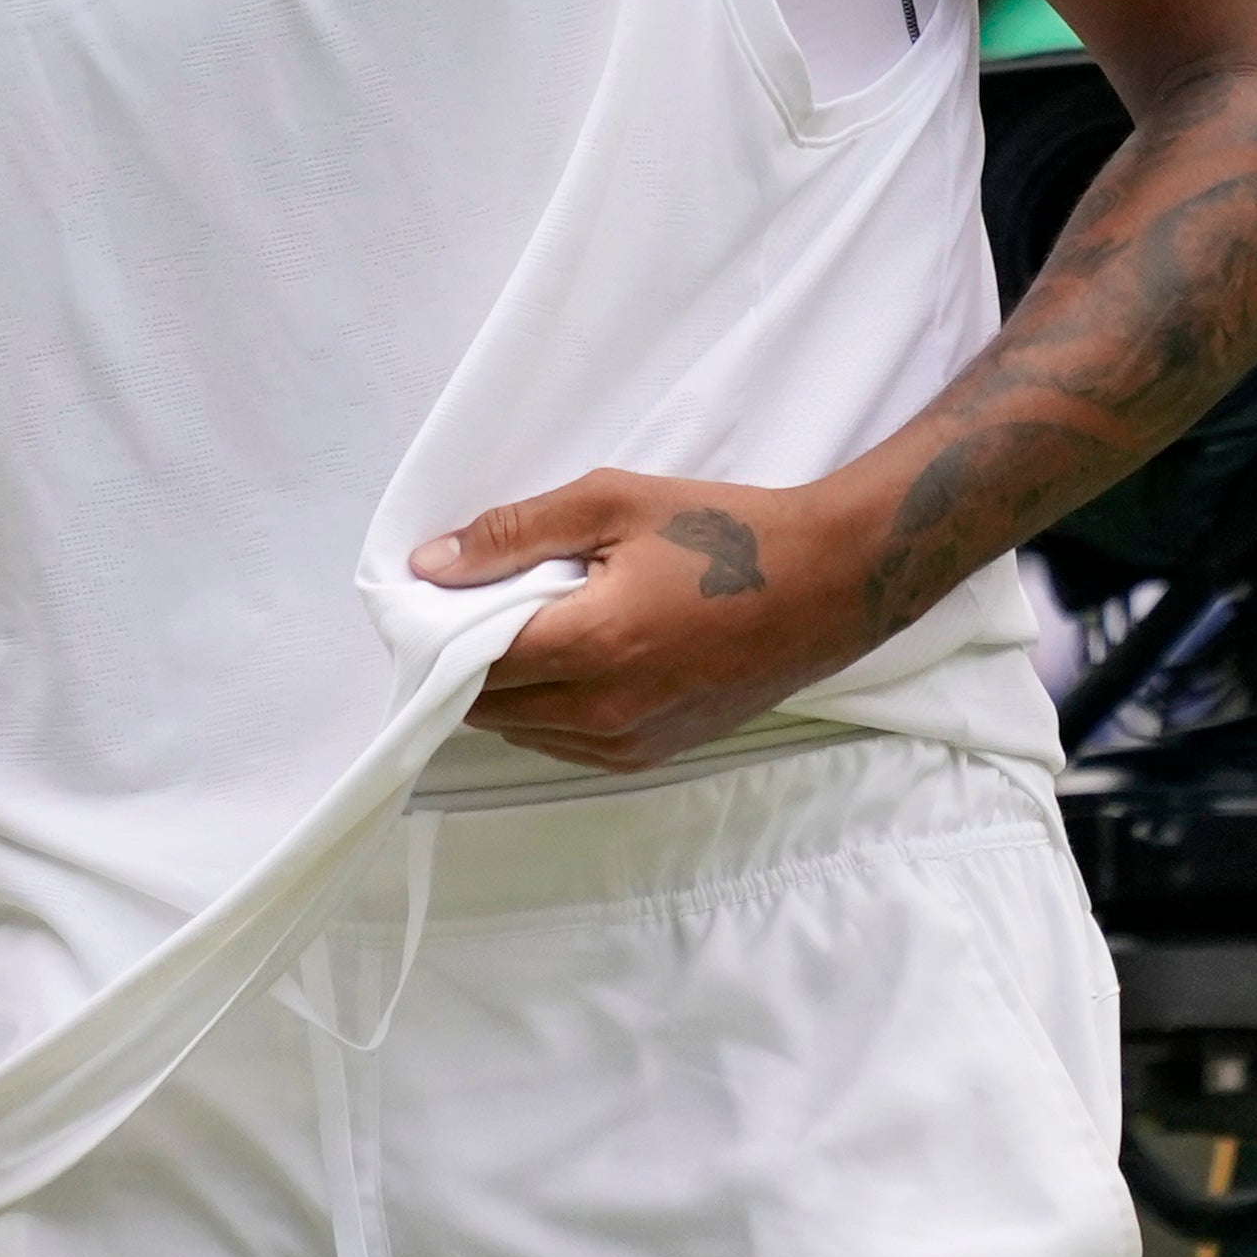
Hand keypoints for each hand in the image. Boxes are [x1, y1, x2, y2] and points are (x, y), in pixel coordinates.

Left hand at [426, 468, 892, 771]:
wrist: (826, 584)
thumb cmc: (724, 533)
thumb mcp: (611, 502)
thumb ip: (512, 534)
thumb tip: (430, 565)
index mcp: (594, 646)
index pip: (472, 665)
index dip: (439, 632)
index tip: (433, 599)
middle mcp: (607, 713)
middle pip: (489, 707)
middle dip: (466, 662)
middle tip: (474, 608)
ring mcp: (632, 744)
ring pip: (524, 732)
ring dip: (507, 690)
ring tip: (528, 628)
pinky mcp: (654, 754)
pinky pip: (567, 746)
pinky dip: (548, 710)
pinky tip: (567, 660)